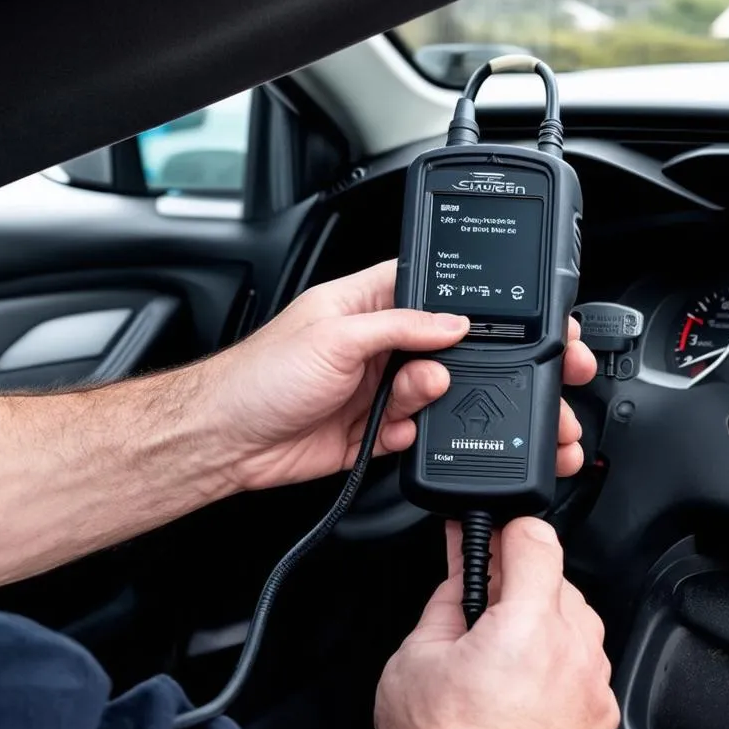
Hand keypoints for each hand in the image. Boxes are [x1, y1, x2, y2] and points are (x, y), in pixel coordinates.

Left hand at [202, 261, 595, 491]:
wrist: (228, 440)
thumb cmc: (260, 374)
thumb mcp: (335, 335)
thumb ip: (400, 326)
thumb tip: (453, 322)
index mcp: (366, 303)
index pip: (429, 288)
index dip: (466, 299)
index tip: (500, 314)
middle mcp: (376, 343)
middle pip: (442, 346)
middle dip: (463, 359)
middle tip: (484, 367)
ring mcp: (376, 387)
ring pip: (433, 390)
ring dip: (430, 397)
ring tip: (412, 398)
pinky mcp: (373, 429)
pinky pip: (414, 430)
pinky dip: (410, 434)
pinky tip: (391, 430)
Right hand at [373, 519, 619, 728]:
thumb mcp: (418, 653)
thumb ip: (448, 598)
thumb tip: (460, 569)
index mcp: (529, 623)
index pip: (537, 539)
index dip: (510, 531)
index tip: (495, 536)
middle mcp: (574, 654)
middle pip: (560, 585)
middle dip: (524, 586)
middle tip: (485, 606)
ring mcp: (593, 695)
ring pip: (579, 632)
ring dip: (547, 628)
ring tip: (502, 657)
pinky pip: (587, 679)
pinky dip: (561, 673)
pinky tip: (523, 693)